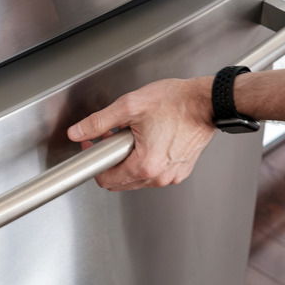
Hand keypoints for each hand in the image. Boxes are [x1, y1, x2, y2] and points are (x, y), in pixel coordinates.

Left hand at [67, 77, 216, 190]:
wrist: (207, 102)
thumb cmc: (176, 102)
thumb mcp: (130, 106)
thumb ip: (99, 122)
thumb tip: (78, 132)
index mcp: (145, 166)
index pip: (105, 180)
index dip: (95, 160)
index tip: (95, 144)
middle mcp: (159, 177)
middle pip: (120, 182)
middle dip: (112, 160)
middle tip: (113, 136)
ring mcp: (172, 176)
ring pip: (137, 178)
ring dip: (129, 160)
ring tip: (134, 135)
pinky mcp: (181, 171)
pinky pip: (155, 173)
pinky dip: (147, 161)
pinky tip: (150, 140)